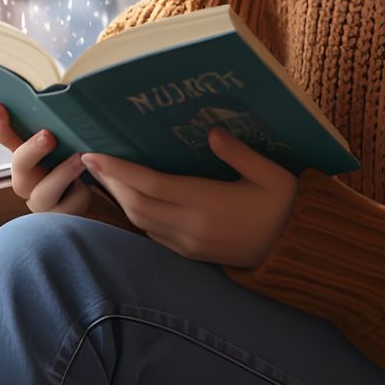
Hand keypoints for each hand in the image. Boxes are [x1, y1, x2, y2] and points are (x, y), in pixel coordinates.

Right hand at [0, 102, 91, 216]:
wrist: (92, 199)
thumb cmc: (75, 163)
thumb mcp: (67, 145)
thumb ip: (61, 130)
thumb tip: (66, 103)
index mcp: (25, 157)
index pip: (6, 139)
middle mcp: (27, 180)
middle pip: (19, 167)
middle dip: (31, 151)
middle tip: (48, 136)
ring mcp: (40, 202)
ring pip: (43, 193)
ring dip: (62, 174)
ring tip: (80, 158)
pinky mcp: (58, 217)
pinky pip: (67, 207)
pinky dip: (79, 195)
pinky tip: (88, 186)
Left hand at [82, 127, 296, 267]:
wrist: (294, 250)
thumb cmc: (284, 207)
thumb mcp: (272, 174)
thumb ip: (239, 153)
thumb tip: (212, 131)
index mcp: (207, 203)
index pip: (151, 185)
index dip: (118, 169)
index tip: (93, 154)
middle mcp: (191, 226)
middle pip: (137, 204)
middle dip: (111, 182)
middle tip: (90, 159)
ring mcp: (189, 244)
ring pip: (141, 221)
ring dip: (119, 198)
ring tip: (104, 175)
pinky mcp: (191, 253)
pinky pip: (153, 234)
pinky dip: (136, 214)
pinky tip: (131, 198)